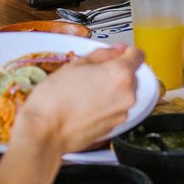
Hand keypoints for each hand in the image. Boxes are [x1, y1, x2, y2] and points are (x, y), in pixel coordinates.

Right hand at [13, 46, 141, 159]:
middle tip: (91, 74)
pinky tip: (85, 105)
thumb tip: (115, 51)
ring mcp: (122, 113)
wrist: (45, 132)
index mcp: (120, 74)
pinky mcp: (115, 126)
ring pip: (123, 93)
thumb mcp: (76, 64)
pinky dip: (105, 105)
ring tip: (85, 92)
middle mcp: (127, 94)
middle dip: (115, 72)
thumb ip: (102, 54)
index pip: (137, 54)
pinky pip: (115, 109)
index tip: (117, 53)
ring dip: (111, 90)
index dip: (125, 51)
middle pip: (130, 75)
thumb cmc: (55, 100)